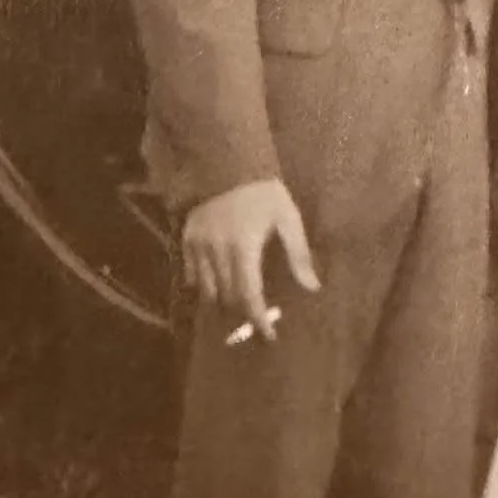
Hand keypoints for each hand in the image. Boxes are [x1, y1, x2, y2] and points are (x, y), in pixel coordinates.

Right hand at [182, 179, 319, 339]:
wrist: (226, 161)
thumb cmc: (264, 192)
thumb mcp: (288, 218)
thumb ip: (298, 254)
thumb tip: (312, 287)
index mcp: (244, 247)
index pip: (249, 294)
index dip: (258, 318)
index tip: (268, 335)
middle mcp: (217, 251)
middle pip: (227, 296)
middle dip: (242, 312)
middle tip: (256, 321)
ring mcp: (198, 246)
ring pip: (206, 290)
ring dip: (222, 302)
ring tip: (236, 307)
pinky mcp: (186, 239)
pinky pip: (191, 274)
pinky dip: (204, 285)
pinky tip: (217, 287)